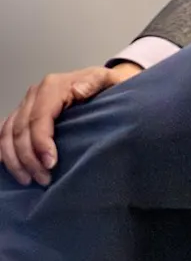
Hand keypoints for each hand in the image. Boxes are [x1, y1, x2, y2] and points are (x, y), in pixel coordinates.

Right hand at [0, 62, 139, 185]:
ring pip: (8, 135)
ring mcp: (26, 104)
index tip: (51, 164)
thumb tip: (78, 90)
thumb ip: (95, 83)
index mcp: (54, 86)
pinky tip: (12, 168)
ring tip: (30, 180)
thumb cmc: (108, 86)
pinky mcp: (22, 114)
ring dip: (15, 161)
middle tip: (44, 178)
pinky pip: (4, 134)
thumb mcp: (110, 80)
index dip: (41, 143)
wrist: (105, 84)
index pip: (39, 117)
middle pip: (21, 129)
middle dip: (29, 158)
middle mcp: (36, 93)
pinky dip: (4, 152)